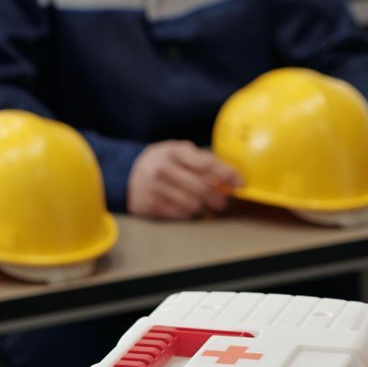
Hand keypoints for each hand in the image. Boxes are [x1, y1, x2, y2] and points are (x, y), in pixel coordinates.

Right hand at [128, 140, 242, 219]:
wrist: (127, 174)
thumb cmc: (163, 161)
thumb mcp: (178, 152)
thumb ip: (202, 160)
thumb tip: (229, 177)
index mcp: (174, 151)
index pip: (206, 164)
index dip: (227, 174)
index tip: (240, 183)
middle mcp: (162, 169)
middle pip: (202, 188)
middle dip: (218, 197)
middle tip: (221, 201)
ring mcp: (154, 188)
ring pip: (192, 204)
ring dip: (203, 207)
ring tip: (202, 203)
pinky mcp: (150, 206)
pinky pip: (180, 215)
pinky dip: (188, 213)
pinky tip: (186, 206)